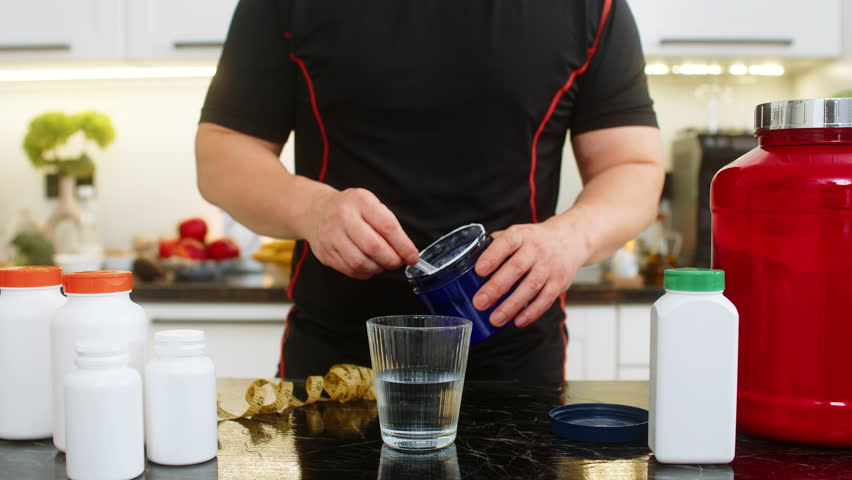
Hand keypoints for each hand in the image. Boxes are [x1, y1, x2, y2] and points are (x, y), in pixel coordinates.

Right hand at [303, 188, 419, 279]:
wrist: (315, 210)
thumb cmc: (350, 209)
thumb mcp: (370, 204)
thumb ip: (388, 225)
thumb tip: (407, 252)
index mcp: (361, 201)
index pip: (388, 227)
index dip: (404, 246)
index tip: (413, 257)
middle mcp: (343, 217)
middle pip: (374, 247)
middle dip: (392, 260)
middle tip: (397, 262)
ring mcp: (331, 236)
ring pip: (361, 262)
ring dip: (378, 268)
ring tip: (382, 264)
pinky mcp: (325, 253)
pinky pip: (350, 270)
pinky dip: (364, 273)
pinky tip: (368, 266)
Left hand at [472, 218, 590, 327]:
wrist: (571, 239)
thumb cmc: (535, 240)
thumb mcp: (517, 233)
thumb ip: (496, 246)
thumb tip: (470, 262)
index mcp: (521, 235)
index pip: (506, 243)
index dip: (492, 256)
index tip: (479, 270)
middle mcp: (536, 249)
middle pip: (516, 268)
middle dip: (496, 287)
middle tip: (480, 302)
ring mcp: (549, 267)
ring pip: (530, 287)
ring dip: (512, 305)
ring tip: (495, 319)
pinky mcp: (559, 282)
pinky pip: (545, 299)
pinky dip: (531, 312)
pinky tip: (518, 321)